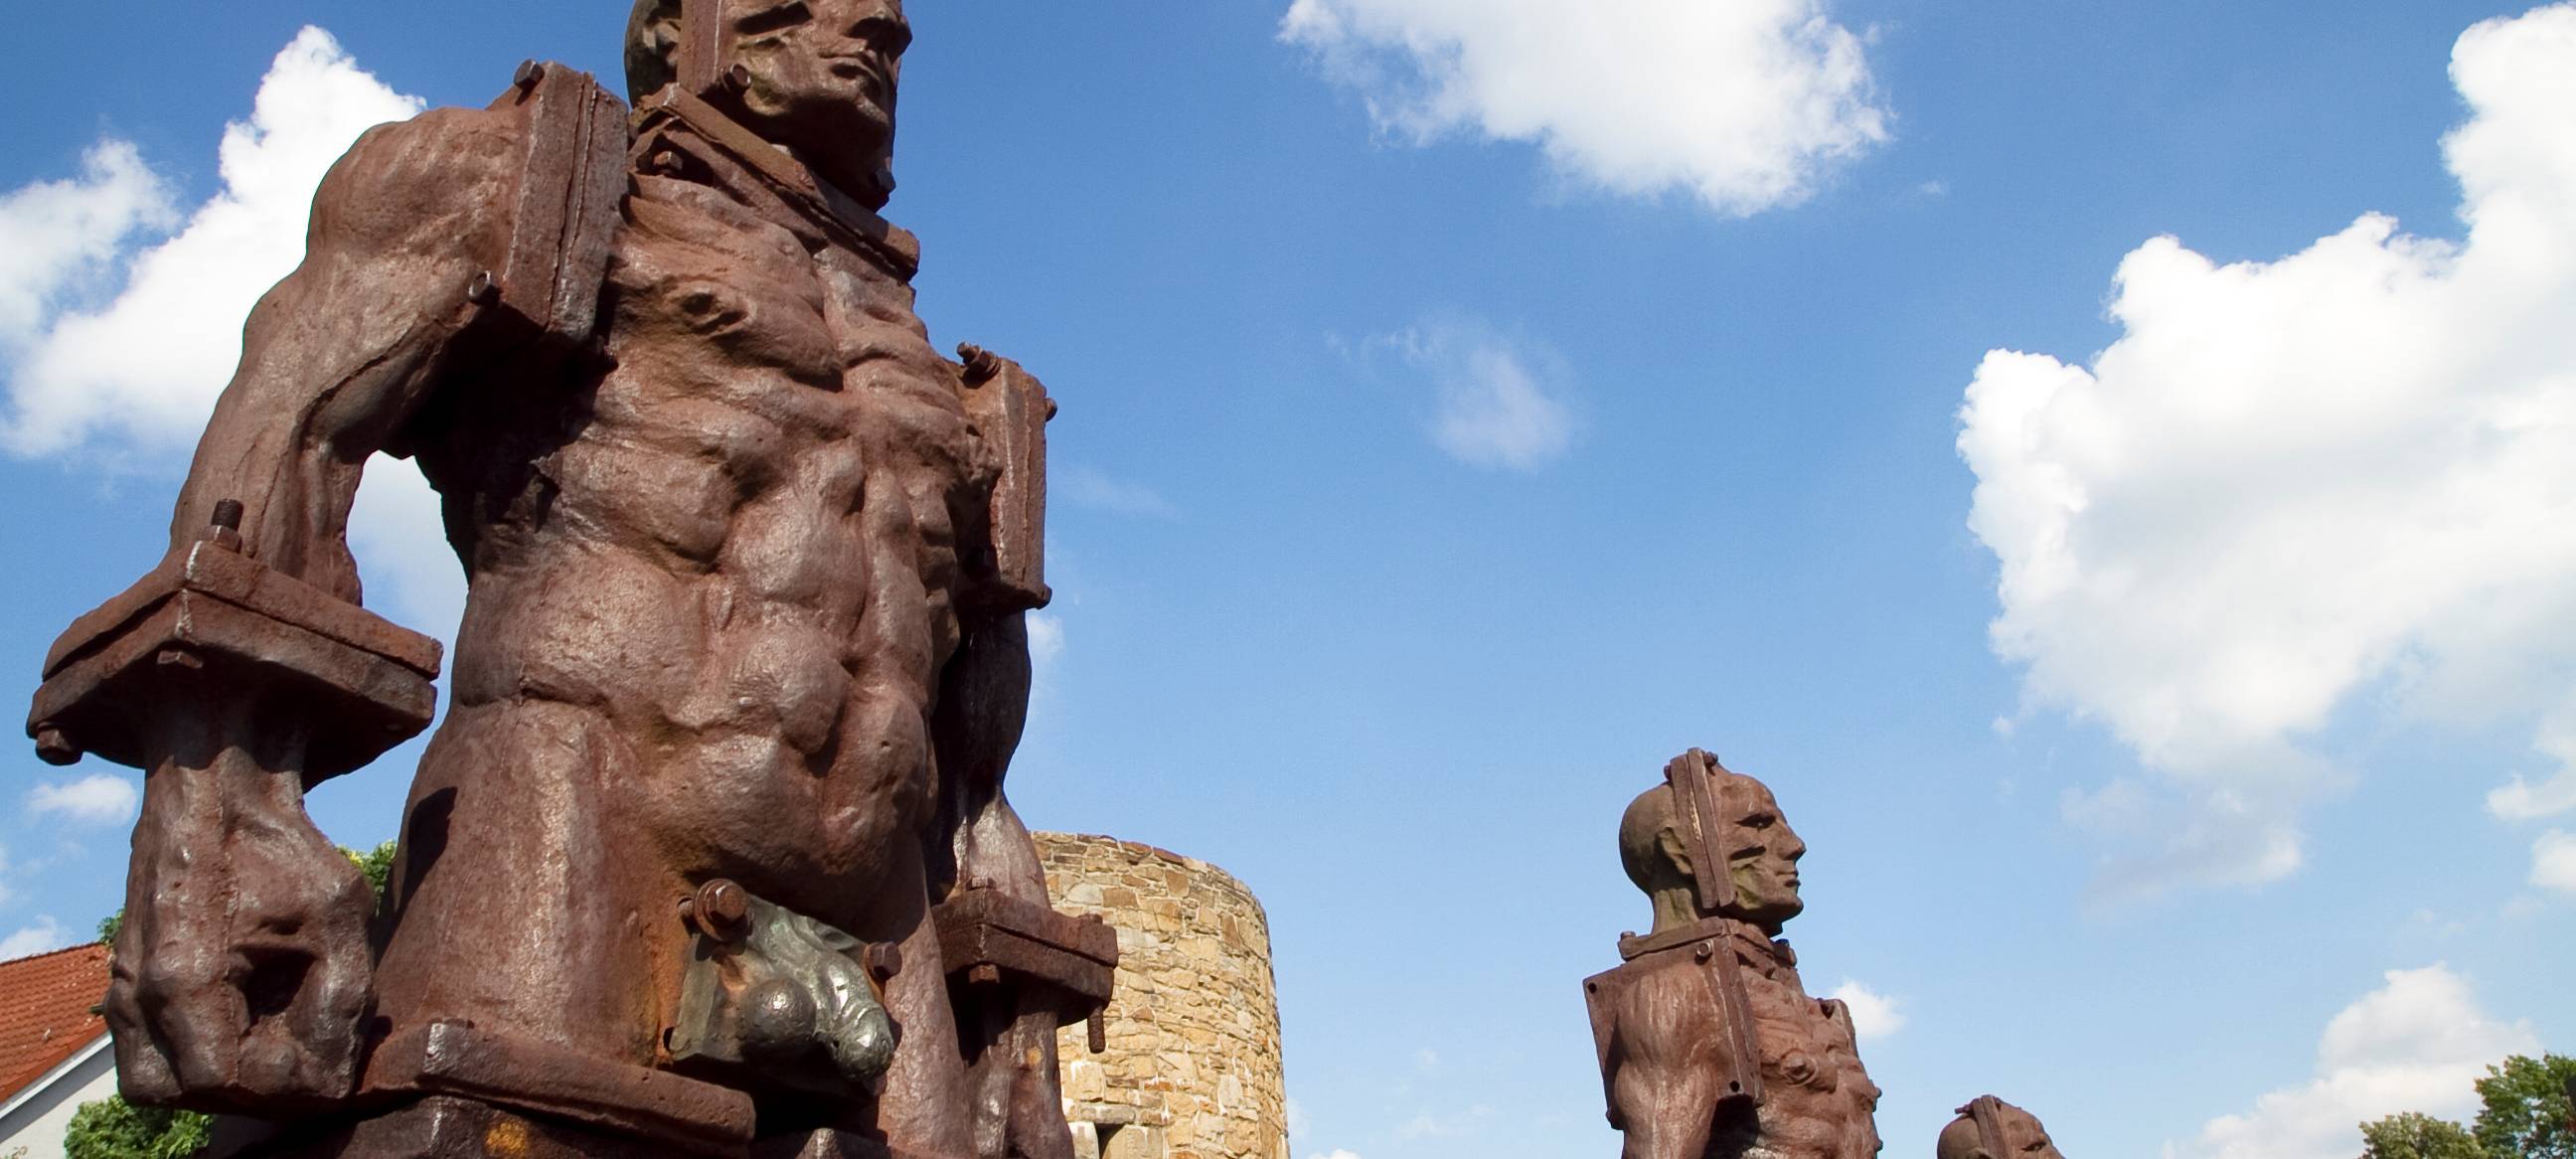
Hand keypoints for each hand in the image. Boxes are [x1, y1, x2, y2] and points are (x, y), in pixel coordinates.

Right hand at [105, 713, 376, 1114]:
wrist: (214, 791)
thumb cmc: (281, 849)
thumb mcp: (338, 916)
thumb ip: (341, 1001)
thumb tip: (330, 1076)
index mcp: (187, 980)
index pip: (226, 1084)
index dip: (283, 1080)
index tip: (320, 1046)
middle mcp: (140, 993)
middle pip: (188, 1095)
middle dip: (251, 1085)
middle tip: (298, 1046)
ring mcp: (122, 988)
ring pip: (156, 1084)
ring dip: (214, 1077)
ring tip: (269, 1036)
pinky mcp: (122, 981)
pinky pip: (143, 1051)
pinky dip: (188, 1053)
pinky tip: (243, 1016)